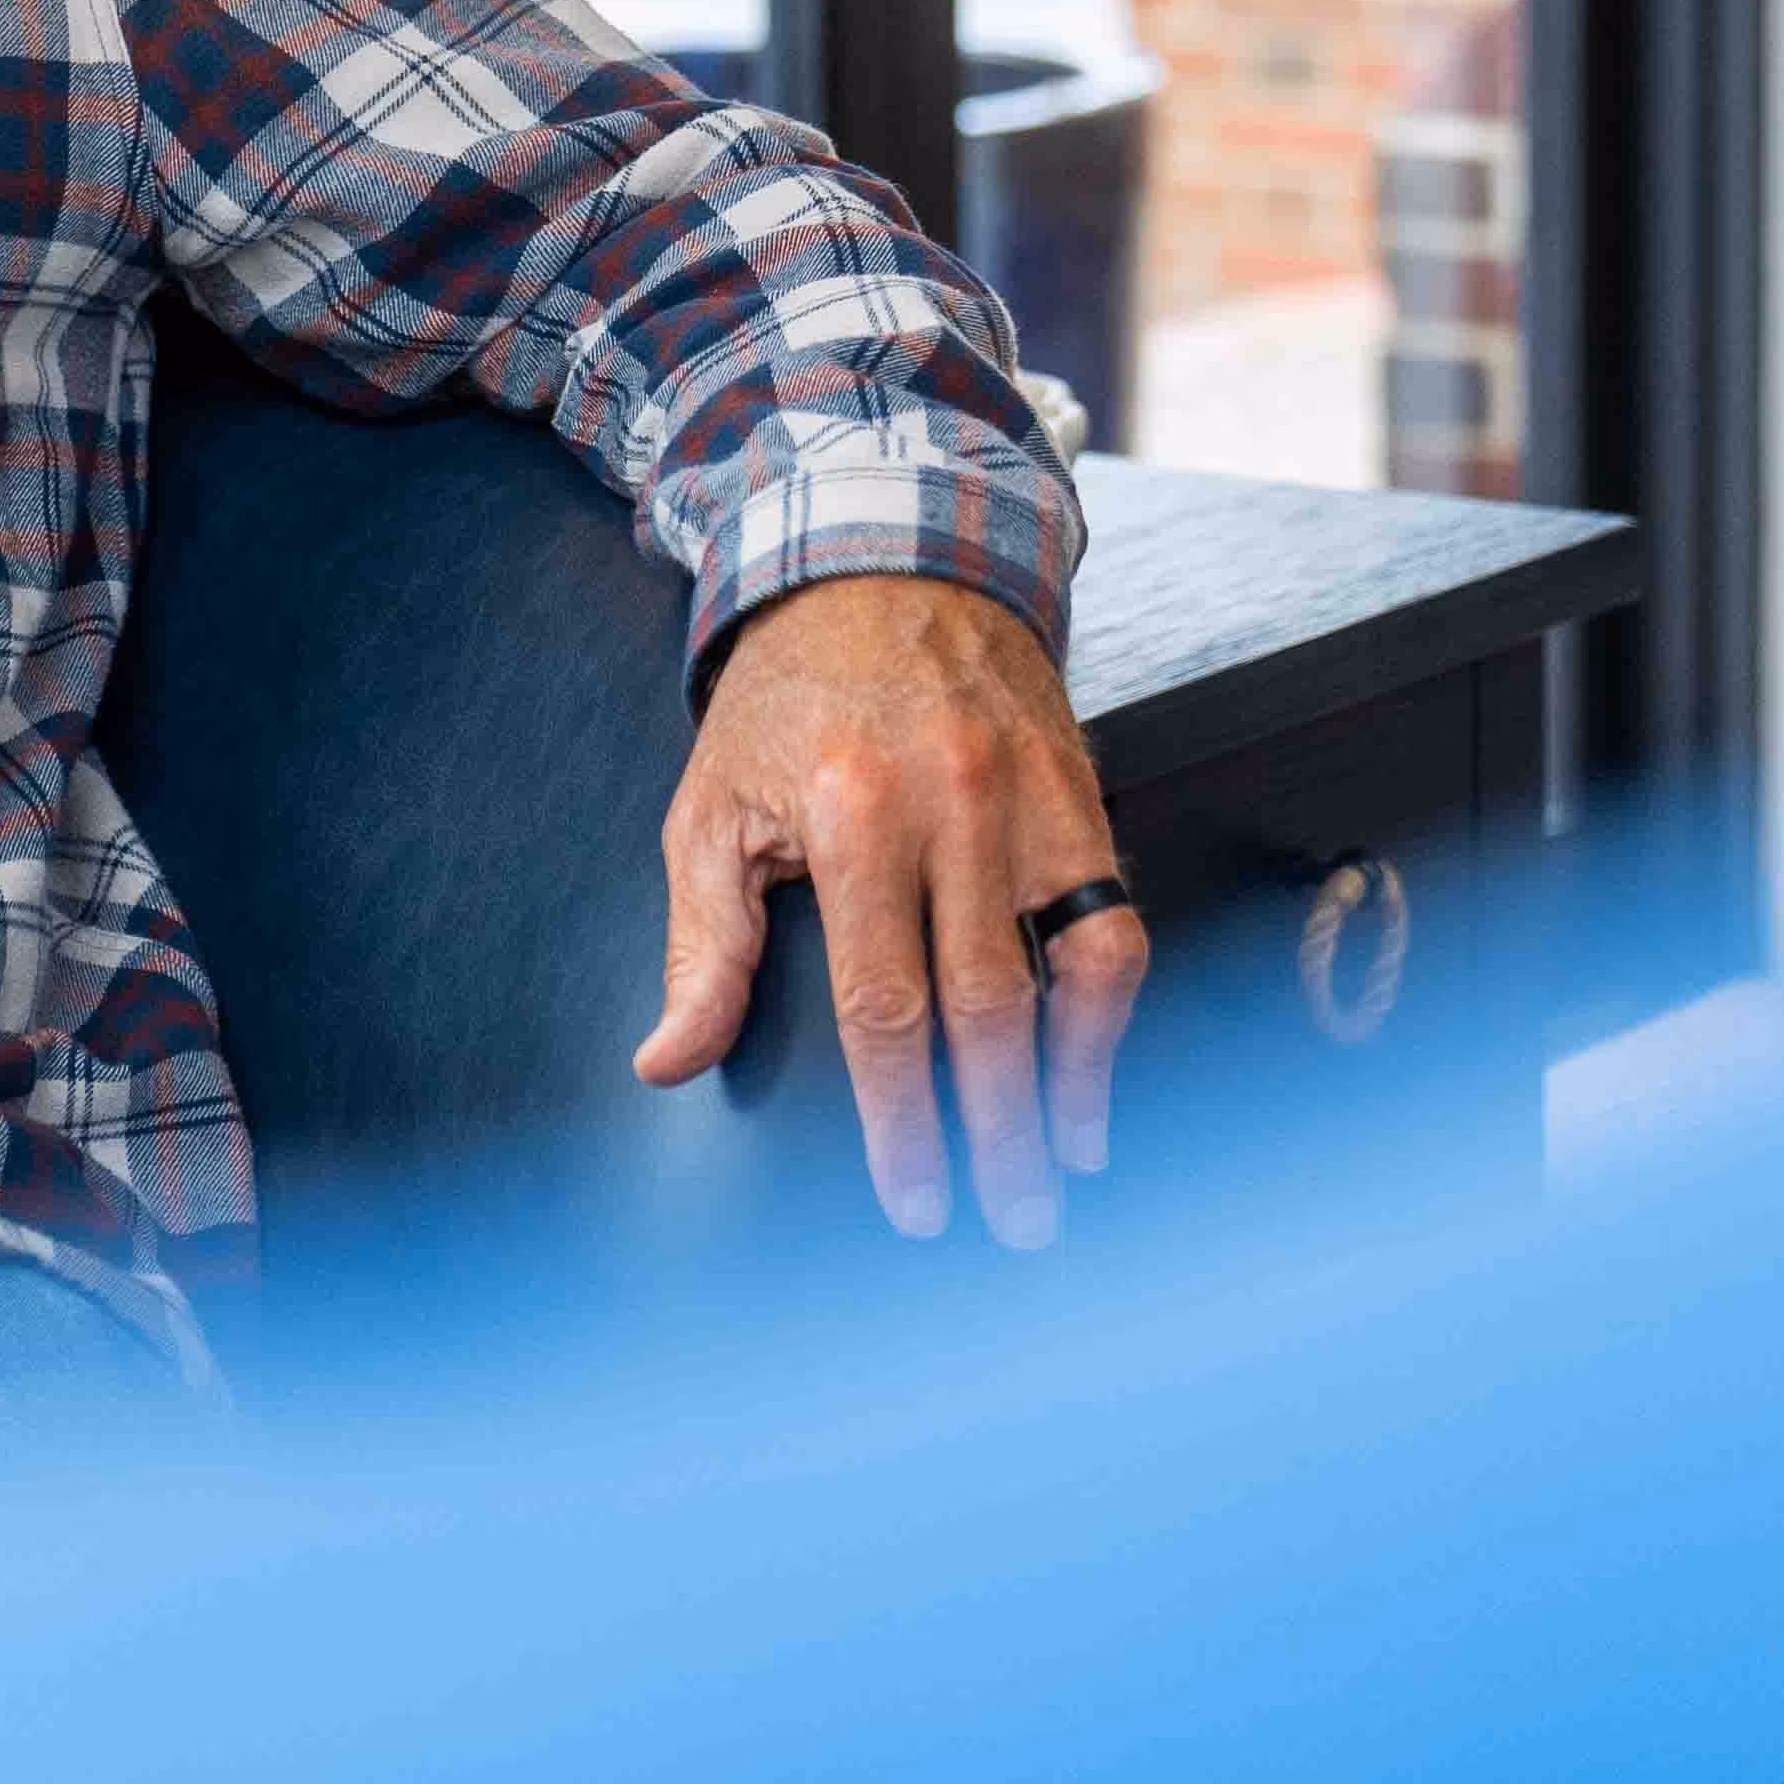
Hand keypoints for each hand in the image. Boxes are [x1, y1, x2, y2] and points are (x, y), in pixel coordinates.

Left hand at [635, 575, 1144, 1250]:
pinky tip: (1095, 1067)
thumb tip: (668, 1063)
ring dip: (1076, 1083)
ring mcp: (1030, 797)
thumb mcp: (711, 806)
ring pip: (1074, 968)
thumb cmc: (786, 700)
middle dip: (999, 1132)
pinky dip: (1111, 1004)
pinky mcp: (1079, 790)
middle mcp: (953, 806)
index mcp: (850, 814)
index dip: (903, 1121)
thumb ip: (705, 946)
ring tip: (1069, 1166)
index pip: (884, 1006)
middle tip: (1011, 1223)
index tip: (914, 1202)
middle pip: (987, 1008)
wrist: (885, 560)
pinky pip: (1115, 917)